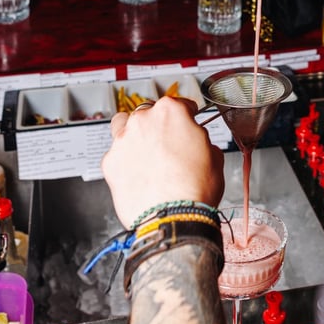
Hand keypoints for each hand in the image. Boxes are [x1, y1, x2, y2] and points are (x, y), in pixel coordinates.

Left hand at [101, 96, 224, 228]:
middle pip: (149, 113)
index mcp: (171, 112)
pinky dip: (124, 160)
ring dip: (134, 134)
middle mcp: (143, 120)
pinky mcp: (109, 162)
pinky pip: (115, 154)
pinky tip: (136, 173)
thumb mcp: (214, 156)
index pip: (179, 104)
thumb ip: (201, 139)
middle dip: (158, 125)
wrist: (173, 219)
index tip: (187, 122)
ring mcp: (123, 140)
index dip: (186, 115)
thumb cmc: (194, 190)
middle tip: (167, 143)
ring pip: (124, 126)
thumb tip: (196, 141)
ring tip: (145, 152)